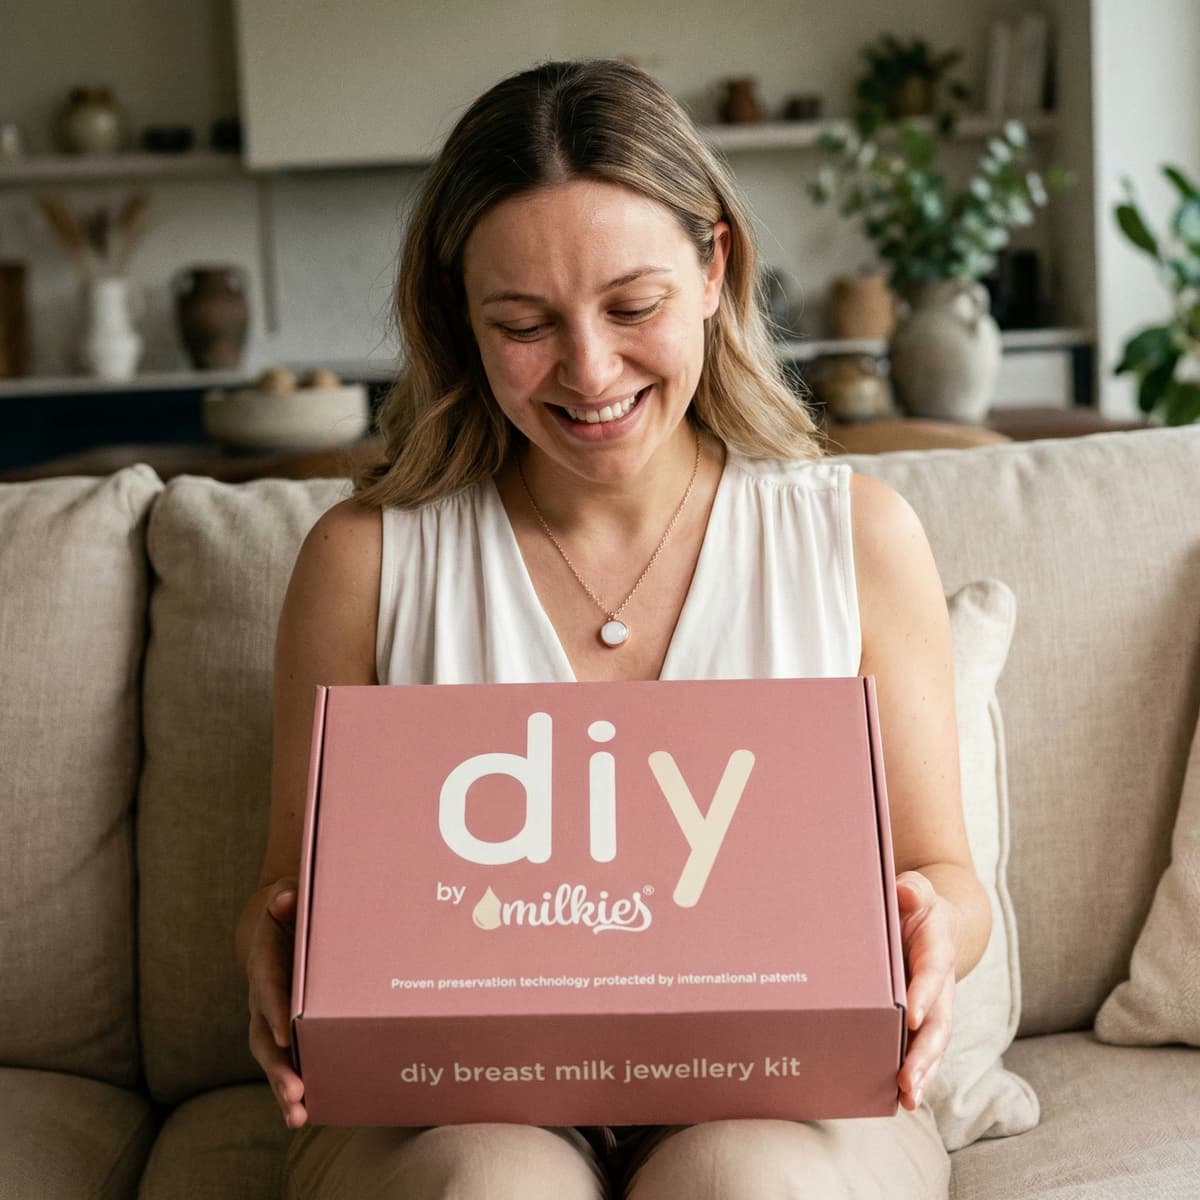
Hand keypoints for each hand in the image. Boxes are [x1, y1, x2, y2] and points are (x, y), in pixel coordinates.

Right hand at [246, 879, 307, 1128]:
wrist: (279, 919)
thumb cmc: (294, 908)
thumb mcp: (292, 896)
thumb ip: (288, 898)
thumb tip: (286, 898)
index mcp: (265, 960)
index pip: (268, 985)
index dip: (274, 1009)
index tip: (284, 1033)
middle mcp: (262, 996)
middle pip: (263, 1035)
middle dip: (277, 1066)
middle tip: (294, 1094)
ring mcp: (270, 1018)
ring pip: (271, 1058)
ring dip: (283, 1087)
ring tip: (298, 1117)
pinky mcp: (285, 1031)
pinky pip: (285, 1061)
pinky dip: (292, 1088)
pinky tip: (307, 1115)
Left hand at [894, 870, 957, 1111]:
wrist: (936, 919)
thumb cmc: (916, 904)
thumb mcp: (917, 888)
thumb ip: (913, 890)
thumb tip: (906, 893)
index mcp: (937, 948)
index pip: (932, 971)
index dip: (924, 993)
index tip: (910, 1016)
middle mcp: (941, 983)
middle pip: (939, 1021)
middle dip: (925, 1052)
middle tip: (908, 1079)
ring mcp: (935, 1005)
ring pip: (933, 1043)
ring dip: (923, 1071)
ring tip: (908, 1098)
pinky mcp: (923, 1018)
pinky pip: (922, 1048)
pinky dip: (917, 1072)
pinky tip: (902, 1098)